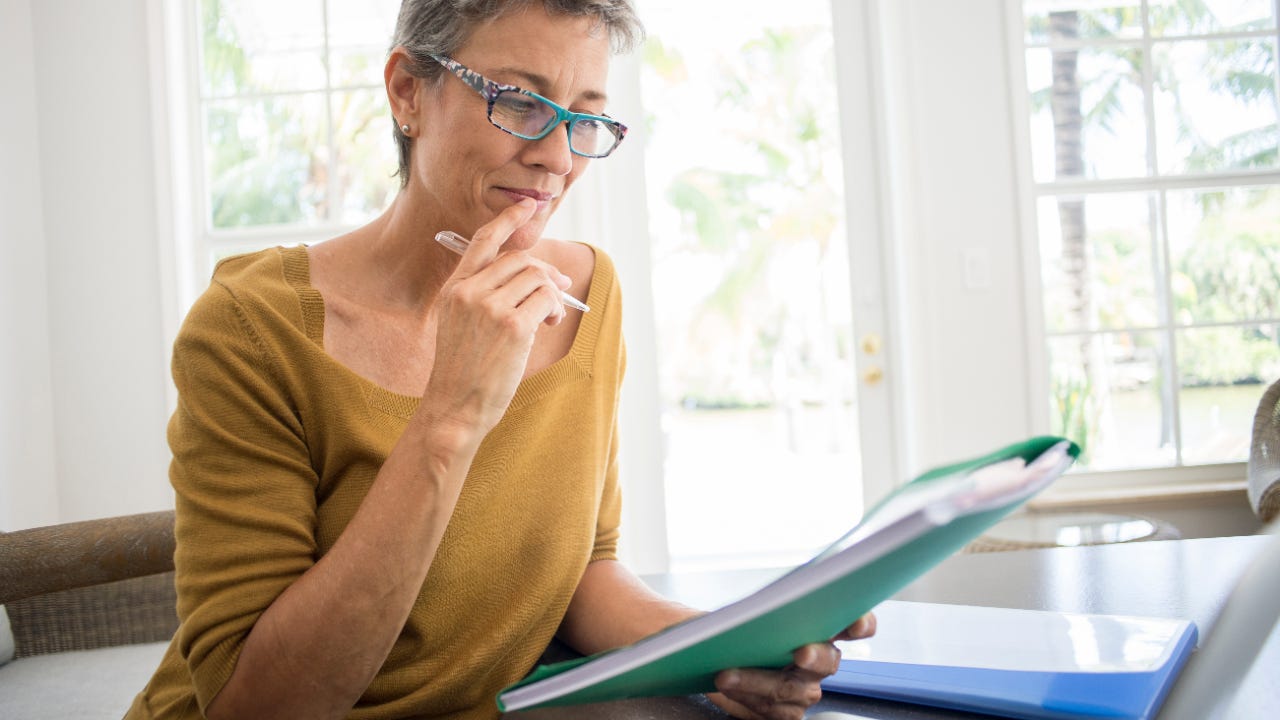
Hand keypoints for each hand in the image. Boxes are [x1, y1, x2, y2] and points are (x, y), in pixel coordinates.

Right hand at [420, 199, 571, 434]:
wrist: (454, 407)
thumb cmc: (463, 372)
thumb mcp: (461, 325)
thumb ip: (486, 296)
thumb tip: (539, 276)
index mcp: (454, 290)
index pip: (481, 242)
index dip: (507, 220)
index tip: (528, 206)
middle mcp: (469, 292)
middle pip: (520, 260)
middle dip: (546, 272)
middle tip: (559, 291)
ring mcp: (489, 307)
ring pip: (537, 278)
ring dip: (552, 295)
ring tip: (549, 317)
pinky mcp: (513, 326)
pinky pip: (547, 300)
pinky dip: (555, 308)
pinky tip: (549, 324)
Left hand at [707, 613, 875, 719]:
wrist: (717, 660)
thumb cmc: (738, 631)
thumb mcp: (745, 610)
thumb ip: (759, 606)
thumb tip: (748, 607)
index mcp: (820, 627)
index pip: (852, 623)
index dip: (861, 624)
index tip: (857, 625)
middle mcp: (820, 660)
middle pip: (828, 661)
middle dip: (815, 657)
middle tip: (801, 653)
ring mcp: (805, 689)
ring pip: (792, 689)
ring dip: (757, 680)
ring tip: (728, 672)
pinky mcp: (788, 712)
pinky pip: (774, 710)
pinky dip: (746, 696)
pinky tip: (728, 685)